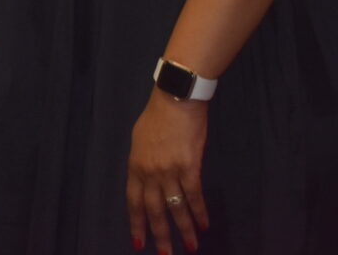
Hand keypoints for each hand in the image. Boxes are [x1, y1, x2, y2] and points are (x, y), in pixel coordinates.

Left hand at [126, 89, 208, 253]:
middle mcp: (150, 172)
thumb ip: (143, 162)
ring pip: (175, 208)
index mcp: (135, 166)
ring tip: (190, 247)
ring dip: (184, 230)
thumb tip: (148, 179)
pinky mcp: (189, 167)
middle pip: (154, 210)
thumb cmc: (157, 116)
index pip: (133, 201)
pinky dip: (199, 212)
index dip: (137, 223)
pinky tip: (204, 225)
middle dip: (160, 235)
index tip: (139, 241)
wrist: (176, 98)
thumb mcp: (140, 140)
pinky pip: (194, 195)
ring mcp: (169, 171)